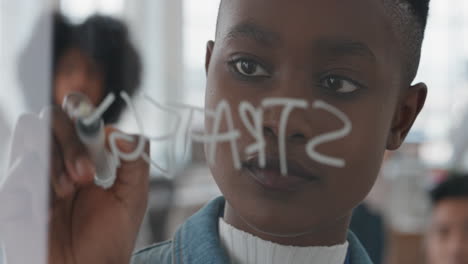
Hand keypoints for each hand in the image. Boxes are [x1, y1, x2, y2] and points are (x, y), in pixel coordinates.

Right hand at [0, 106, 148, 263]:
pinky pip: (15, 175)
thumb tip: (119, 132)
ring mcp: (32, 177)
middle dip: (70, 143)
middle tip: (87, 175)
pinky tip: (49, 210)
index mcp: (84, 154)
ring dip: (52, 163)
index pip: (73, 114)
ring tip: (69, 193)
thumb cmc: (110, 235)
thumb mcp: (133, 195)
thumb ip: (135, 160)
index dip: (79, 109)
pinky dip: (34, 187)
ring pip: (29, 139)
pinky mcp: (13, 198)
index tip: (94, 129)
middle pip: (48, 120)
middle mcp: (56, 160)